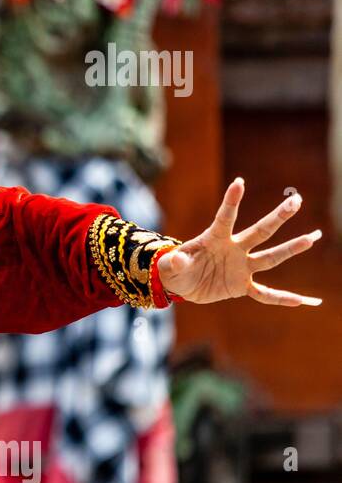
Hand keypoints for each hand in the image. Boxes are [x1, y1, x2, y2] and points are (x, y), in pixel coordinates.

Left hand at [158, 178, 322, 306]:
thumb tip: (177, 259)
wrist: (182, 285)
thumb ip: (175, 262)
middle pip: (260, 231)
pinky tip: (302, 301)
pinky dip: (281, 298)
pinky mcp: (242, 285)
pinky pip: (264, 293)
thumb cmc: (175, 269)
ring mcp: (241, 267)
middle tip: (296, 200)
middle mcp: (233, 249)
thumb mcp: (170, 266)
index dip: (231, 201)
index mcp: (214, 239)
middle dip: (278, 217)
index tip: (239, 182)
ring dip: (290, 249)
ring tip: (312, 238)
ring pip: (270, 257)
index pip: (225, 218)